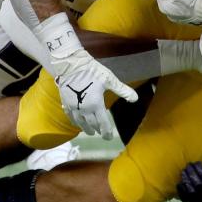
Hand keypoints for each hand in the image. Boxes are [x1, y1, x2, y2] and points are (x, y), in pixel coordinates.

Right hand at [36, 13, 137, 139]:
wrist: (71, 64)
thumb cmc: (92, 70)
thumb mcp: (110, 79)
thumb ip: (122, 90)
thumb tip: (135, 98)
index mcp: (96, 104)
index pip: (103, 124)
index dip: (107, 132)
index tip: (109, 137)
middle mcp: (84, 109)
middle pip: (92, 125)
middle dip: (98, 130)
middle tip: (102, 134)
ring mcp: (74, 107)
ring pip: (80, 123)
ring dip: (86, 129)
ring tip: (90, 132)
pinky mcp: (66, 103)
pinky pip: (70, 117)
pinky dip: (75, 122)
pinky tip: (77, 122)